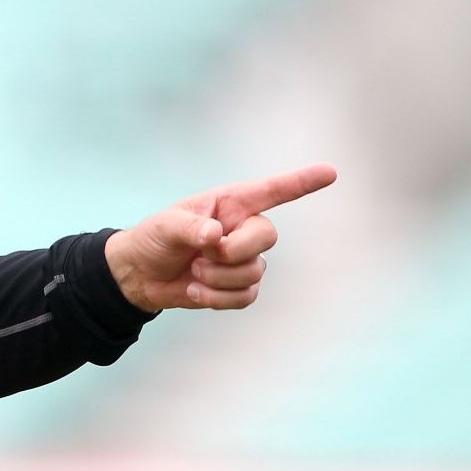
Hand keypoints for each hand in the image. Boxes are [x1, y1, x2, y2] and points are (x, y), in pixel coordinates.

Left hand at [104, 164, 336, 312]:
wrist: (140, 274)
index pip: (272, 191)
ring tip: (192, 270)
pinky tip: (194, 290)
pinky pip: (246, 297)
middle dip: (232, 251)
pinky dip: (217, 298)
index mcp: (230, 204)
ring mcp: (243, 258)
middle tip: (201, 253)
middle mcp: (242, 228)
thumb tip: (215, 236)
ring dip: (216, 277)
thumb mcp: (164, 226)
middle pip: (267, 237)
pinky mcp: (237, 286)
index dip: (301, 183)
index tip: (330, 172)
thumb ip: (189, 227)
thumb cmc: (153, 239)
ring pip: (254, 272)